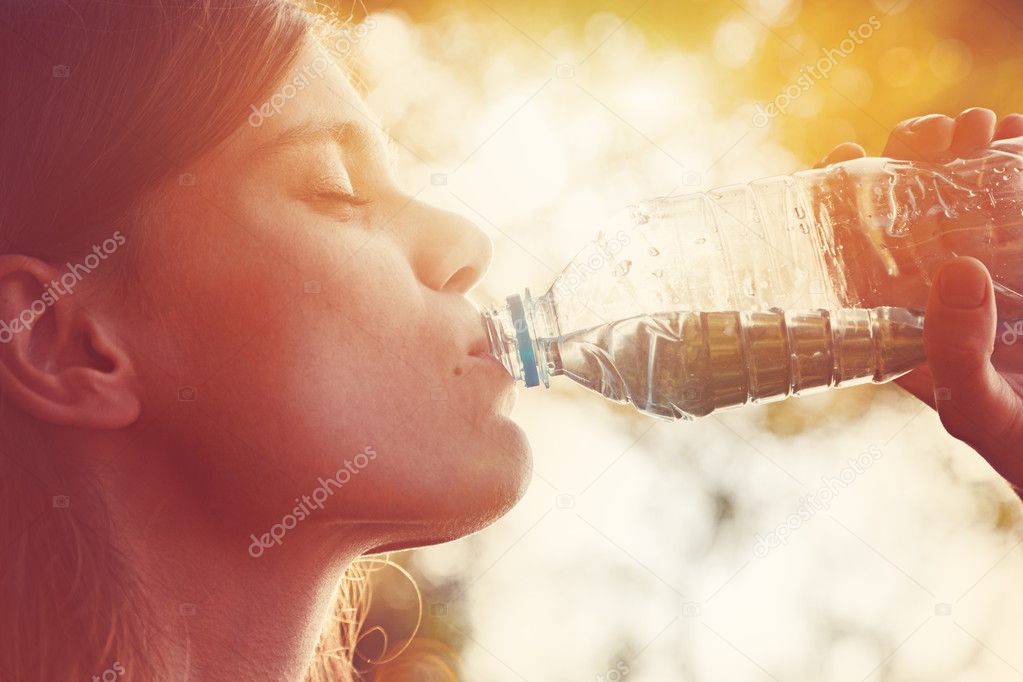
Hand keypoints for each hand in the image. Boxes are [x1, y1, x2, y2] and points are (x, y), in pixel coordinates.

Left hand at [817, 109, 1022, 491]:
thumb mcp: (979, 411)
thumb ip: (956, 354)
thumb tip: (955, 269)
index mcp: (901, 326)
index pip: (854, 257)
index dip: (839, 204)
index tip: (843, 156)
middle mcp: (941, 295)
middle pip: (911, 212)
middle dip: (916, 160)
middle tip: (936, 134)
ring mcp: (992, 277)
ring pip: (968, 197)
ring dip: (970, 152)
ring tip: (985, 128)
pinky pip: (1019, 202)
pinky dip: (1019, 160)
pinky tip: (1020, 133)